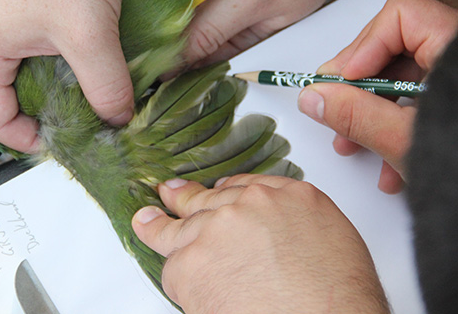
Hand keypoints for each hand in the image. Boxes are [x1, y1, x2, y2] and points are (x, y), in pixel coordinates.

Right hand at [0, 0, 132, 152]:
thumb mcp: (88, 34)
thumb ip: (105, 85)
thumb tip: (116, 119)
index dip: (31, 140)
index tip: (66, 144)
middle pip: (10, 99)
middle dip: (48, 115)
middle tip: (83, 122)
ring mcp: (1, 21)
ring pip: (26, 75)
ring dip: (58, 88)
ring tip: (90, 92)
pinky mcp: (21, 7)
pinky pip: (36, 51)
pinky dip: (60, 64)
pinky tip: (87, 63)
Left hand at [132, 175, 387, 313]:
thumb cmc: (338, 299)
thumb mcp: (334, 240)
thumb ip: (296, 223)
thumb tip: (280, 235)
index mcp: (290, 196)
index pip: (247, 185)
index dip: (227, 193)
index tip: (215, 191)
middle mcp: (249, 204)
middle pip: (208, 199)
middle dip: (187, 197)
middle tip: (170, 192)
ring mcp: (215, 228)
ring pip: (179, 226)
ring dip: (160, 225)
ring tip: (146, 220)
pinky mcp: (190, 261)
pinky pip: (174, 266)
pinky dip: (178, 278)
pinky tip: (172, 274)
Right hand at [298, 0, 457, 192]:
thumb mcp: (409, 141)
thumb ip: (358, 116)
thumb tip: (316, 98)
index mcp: (457, 48)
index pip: (400, 16)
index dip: (364, 47)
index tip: (342, 82)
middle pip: (398, 48)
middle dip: (359, 86)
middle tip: (335, 108)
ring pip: (407, 80)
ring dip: (373, 112)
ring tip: (354, 144)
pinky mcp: (457, 104)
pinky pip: (424, 101)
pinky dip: (399, 126)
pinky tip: (389, 164)